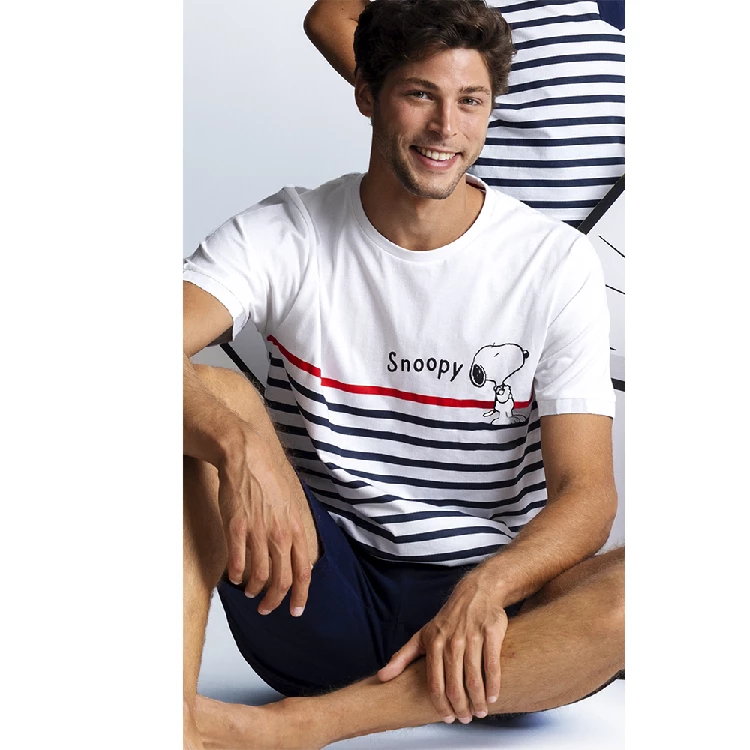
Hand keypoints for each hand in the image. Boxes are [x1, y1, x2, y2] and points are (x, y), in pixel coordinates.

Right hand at [217, 429, 311, 616]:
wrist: (247, 458)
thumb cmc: (269, 479)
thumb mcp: (292, 504)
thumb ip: (293, 530)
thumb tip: (296, 553)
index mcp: (295, 529)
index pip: (303, 571)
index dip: (300, 595)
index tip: (295, 610)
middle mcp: (279, 534)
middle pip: (281, 580)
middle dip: (274, 600)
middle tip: (266, 608)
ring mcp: (257, 532)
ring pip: (259, 575)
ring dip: (254, 589)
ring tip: (249, 592)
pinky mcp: (236, 528)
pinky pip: (237, 562)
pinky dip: (235, 575)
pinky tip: (233, 577)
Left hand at [377, 570, 507, 722]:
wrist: (474, 593)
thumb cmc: (447, 620)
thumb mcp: (421, 636)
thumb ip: (401, 657)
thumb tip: (382, 677)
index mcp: (434, 644)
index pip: (435, 684)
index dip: (442, 705)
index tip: (449, 718)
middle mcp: (452, 642)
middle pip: (455, 685)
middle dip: (461, 707)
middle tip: (466, 718)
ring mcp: (472, 637)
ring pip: (474, 678)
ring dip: (477, 701)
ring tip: (479, 712)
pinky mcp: (491, 633)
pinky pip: (492, 665)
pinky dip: (493, 685)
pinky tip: (492, 697)